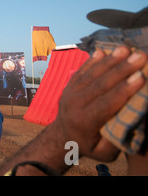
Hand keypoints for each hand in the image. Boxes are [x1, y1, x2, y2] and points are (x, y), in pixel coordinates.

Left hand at [52, 46, 146, 161]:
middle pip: (100, 84)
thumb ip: (115, 139)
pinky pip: (82, 70)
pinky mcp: (69, 84)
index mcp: (84, 121)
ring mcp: (70, 92)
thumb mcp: (103, 152)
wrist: (62, 136)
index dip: (123, 89)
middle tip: (140, 56)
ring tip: (126, 48)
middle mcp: (75, 104)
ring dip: (110, 60)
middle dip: (122, 69)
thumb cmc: (89, 144)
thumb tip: (132, 120)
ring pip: (91, 73)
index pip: (106, 102)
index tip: (141, 77)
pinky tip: (104, 50)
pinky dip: (93, 60)